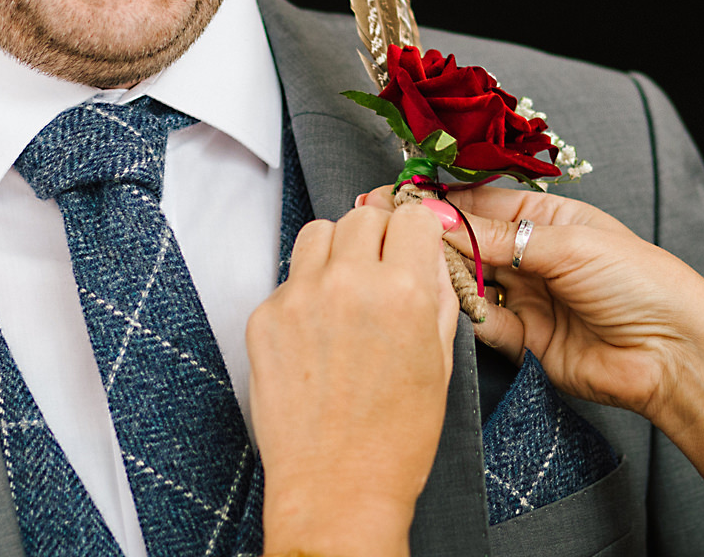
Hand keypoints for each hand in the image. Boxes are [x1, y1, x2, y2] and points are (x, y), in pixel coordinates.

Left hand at [246, 202, 457, 556]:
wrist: (337, 487)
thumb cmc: (394, 438)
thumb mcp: (439, 360)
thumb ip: (435, 295)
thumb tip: (427, 253)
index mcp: (403, 291)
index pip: (410, 216)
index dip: (415, 230)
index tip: (412, 242)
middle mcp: (348, 283)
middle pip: (362, 215)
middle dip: (376, 237)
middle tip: (379, 271)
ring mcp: (300, 297)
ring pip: (318, 232)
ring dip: (336, 252)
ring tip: (344, 293)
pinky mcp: (265, 316)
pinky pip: (288, 278)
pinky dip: (305, 293)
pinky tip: (317, 334)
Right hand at [363, 185, 703, 431]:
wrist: (676, 355)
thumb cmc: (641, 282)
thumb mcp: (567, 244)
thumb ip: (497, 236)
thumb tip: (437, 219)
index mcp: (548, 218)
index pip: (479, 203)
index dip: (437, 201)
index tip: (395, 198)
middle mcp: (534, 256)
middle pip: (467, 243)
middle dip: (431, 239)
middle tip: (388, 232)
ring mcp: (529, 298)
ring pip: (470, 283)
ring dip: (446, 278)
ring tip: (418, 270)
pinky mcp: (527, 342)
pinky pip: (485, 325)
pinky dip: (468, 316)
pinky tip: (457, 305)